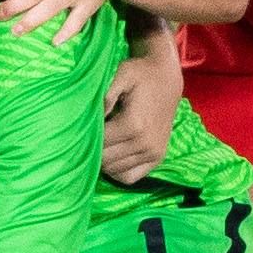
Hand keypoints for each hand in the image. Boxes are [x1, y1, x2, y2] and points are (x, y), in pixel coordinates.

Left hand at [99, 47, 182, 181]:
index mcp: (133, 124)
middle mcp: (145, 143)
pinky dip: (118, 172)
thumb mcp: (122, 74)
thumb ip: (106, 94)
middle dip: (94, 150)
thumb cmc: (141, 74)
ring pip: (115, 171)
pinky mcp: (158, 158)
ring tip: (104, 143)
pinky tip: (114, 156)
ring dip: (105, 160)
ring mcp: (153, 153)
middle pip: (105, 160)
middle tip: (91, 136)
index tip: (85, 127)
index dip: (87, 138)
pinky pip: (130, 178)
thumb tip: (93, 116)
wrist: (167, 78)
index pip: (99, 144)